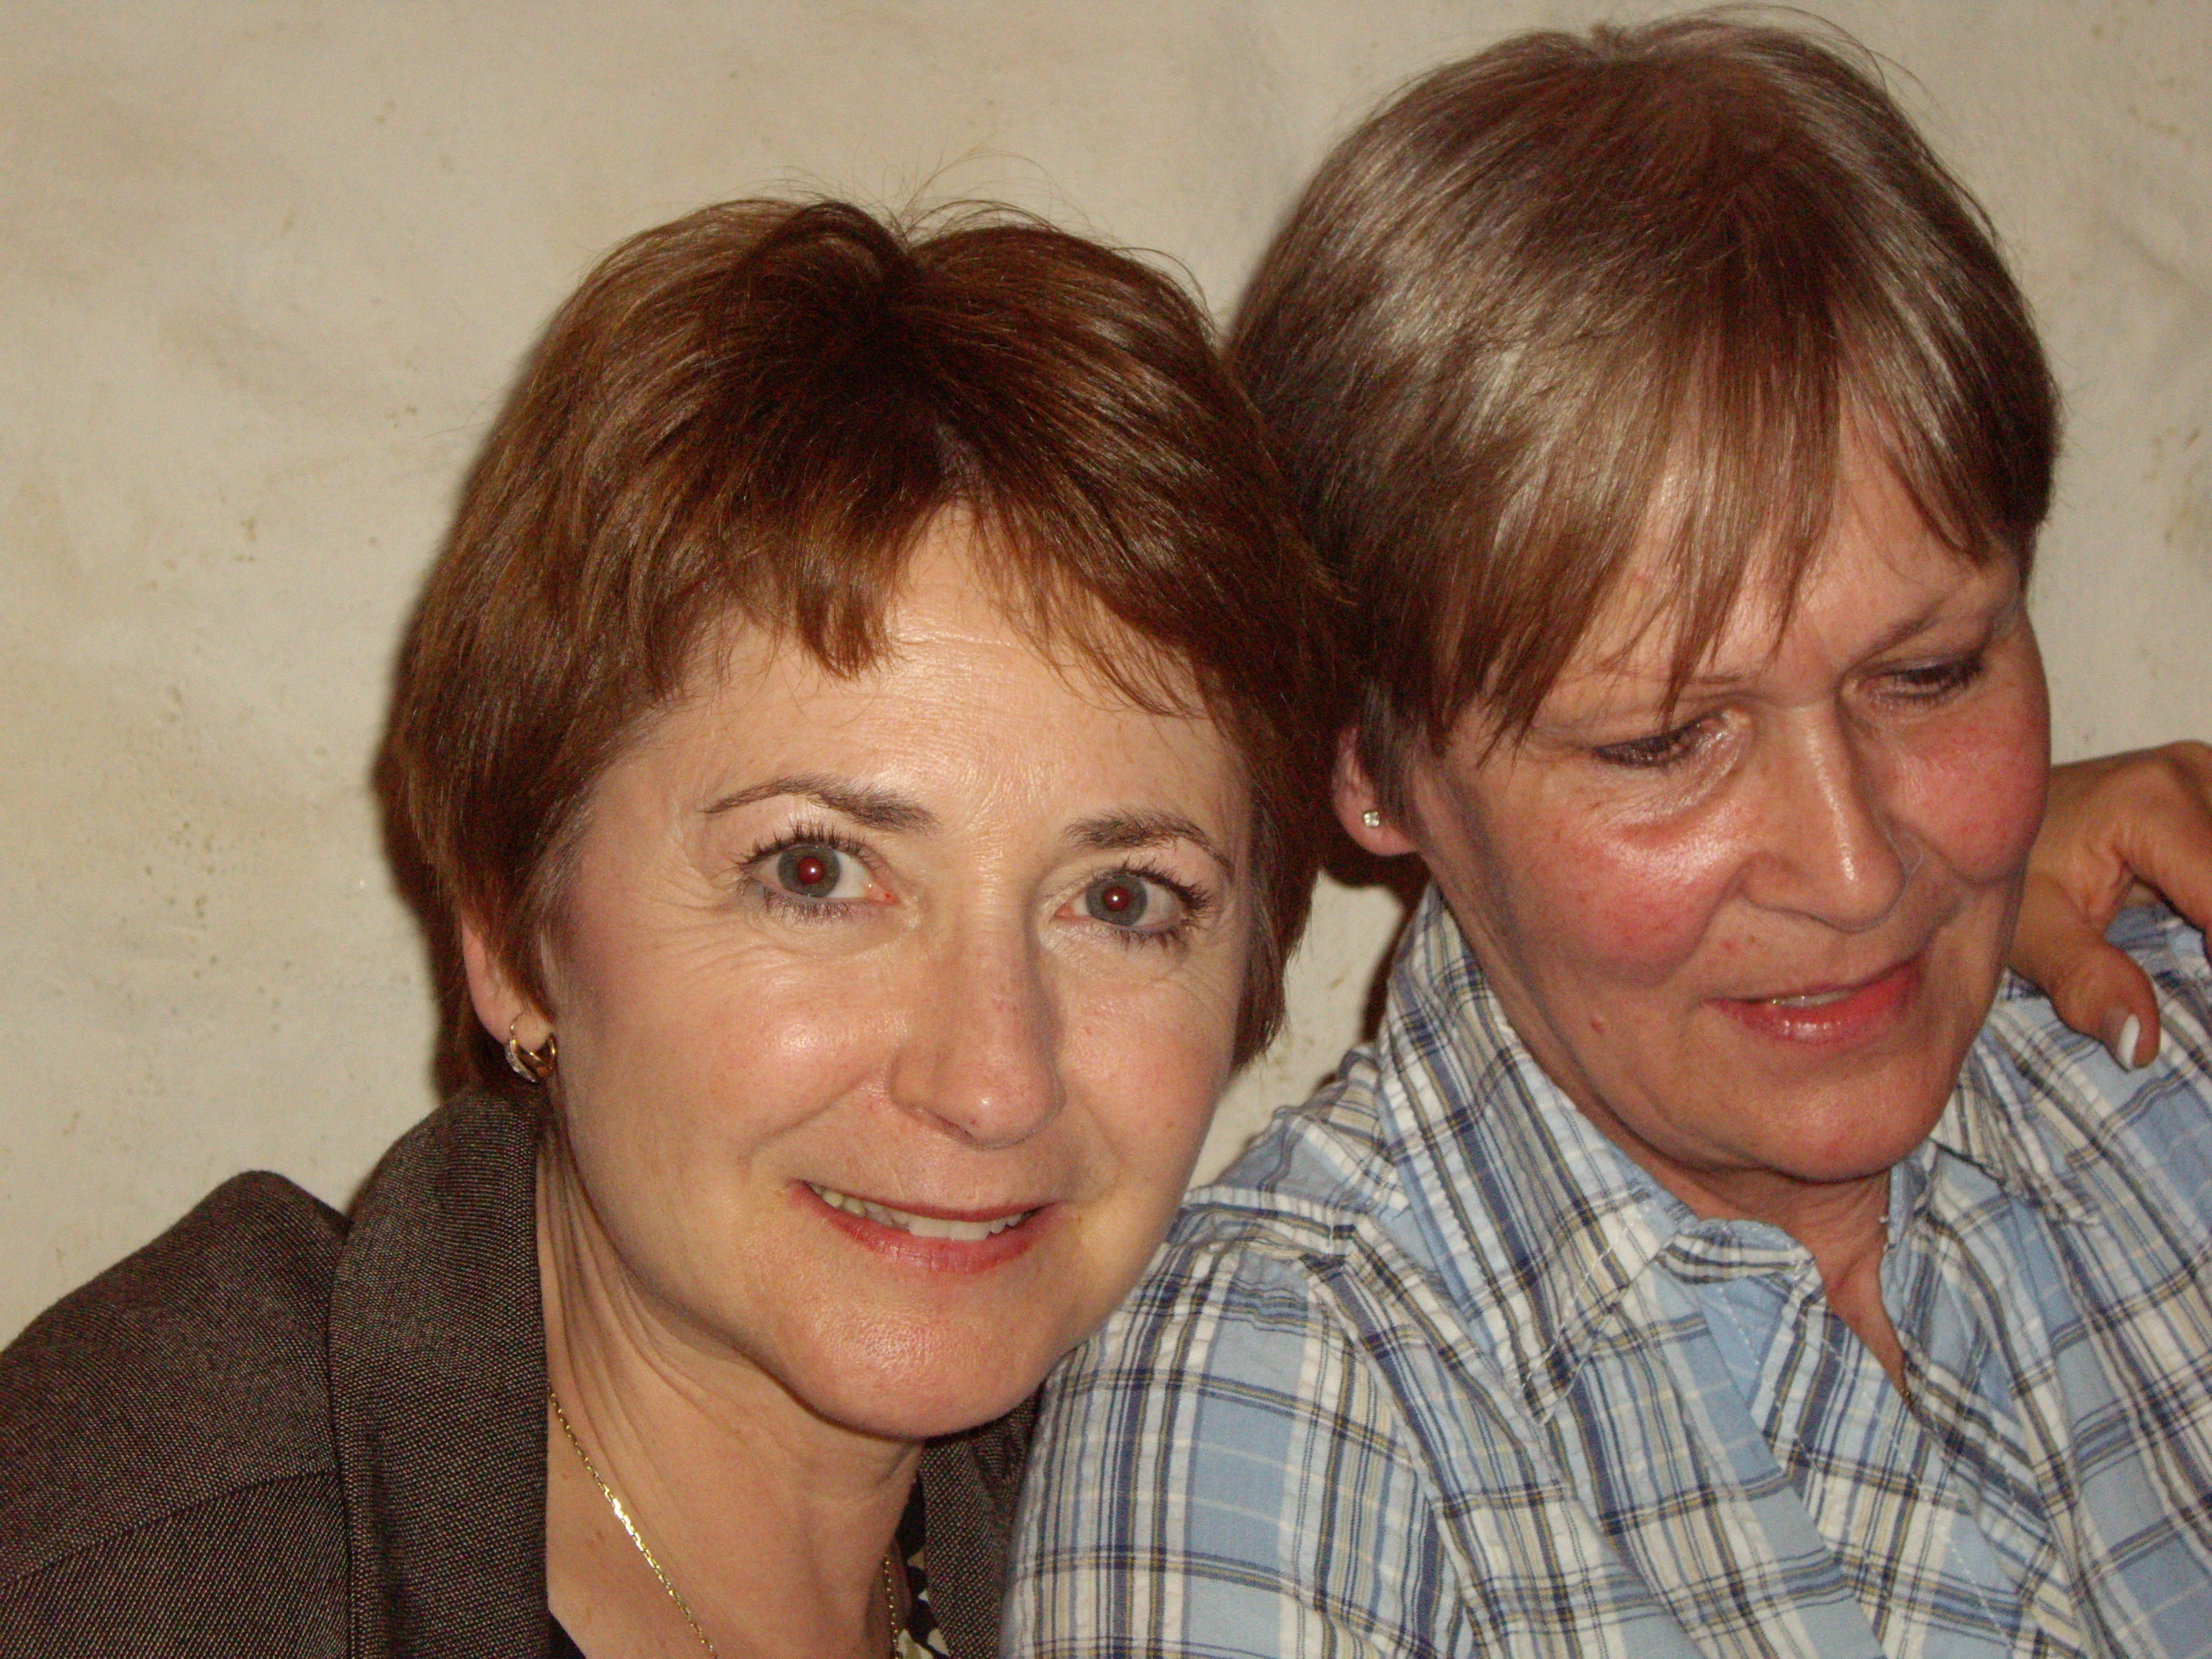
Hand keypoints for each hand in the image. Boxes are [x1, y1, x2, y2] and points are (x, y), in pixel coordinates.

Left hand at [2012, 741, 2211, 1066]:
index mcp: (2153, 800)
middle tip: (2177, 969)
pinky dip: (2209, 901)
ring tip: (2182, 950)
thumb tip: (2142, 1045)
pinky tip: (2194, 935)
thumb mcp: (2033, 933)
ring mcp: (2205, 776)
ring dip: (2211, 920)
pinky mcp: (2210, 791)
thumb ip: (2087, 982)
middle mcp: (2190, 773)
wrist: (1979, 816)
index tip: (2196, 990)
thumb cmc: (2001, 871)